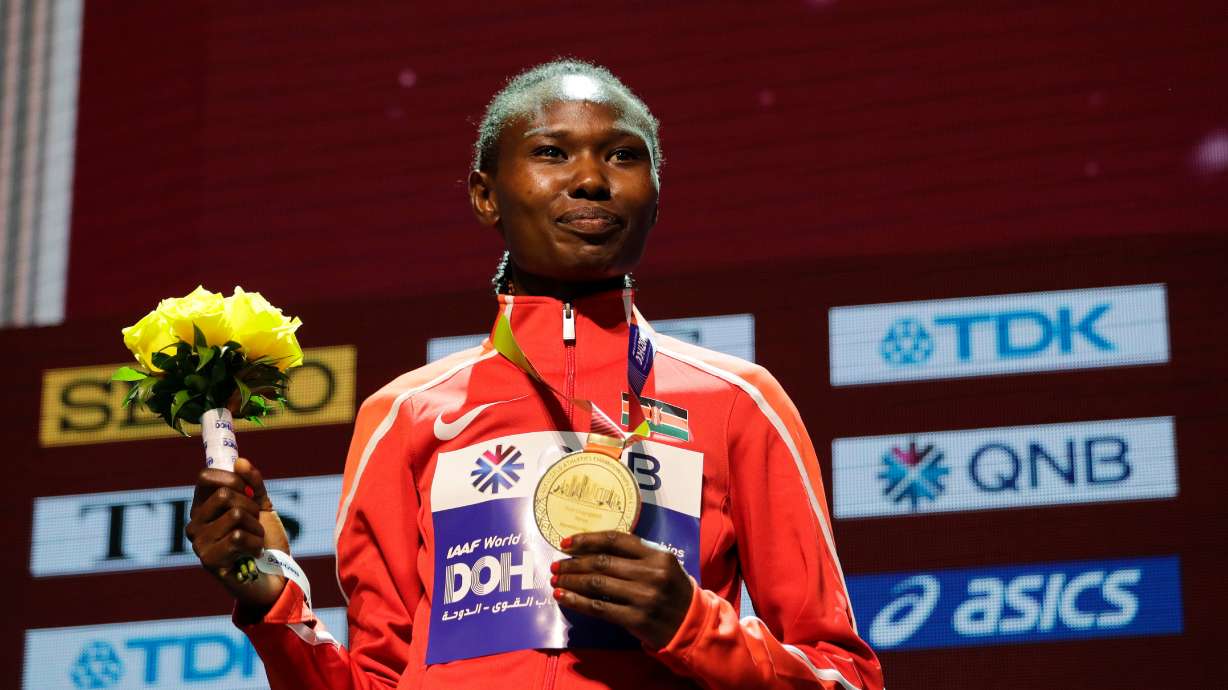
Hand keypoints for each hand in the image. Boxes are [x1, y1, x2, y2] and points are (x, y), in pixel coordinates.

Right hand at [185, 457, 289, 609]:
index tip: (249, 491)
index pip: (206, 476)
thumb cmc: (266, 541)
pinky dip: (255, 543)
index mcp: (204, 507)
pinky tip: (253, 554)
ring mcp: (199, 543)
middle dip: (252, 507)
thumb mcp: (262, 507)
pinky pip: (238, 537)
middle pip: (225, 495)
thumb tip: (240, 462)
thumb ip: (254, 485)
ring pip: (236, 515)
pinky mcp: (209, 561)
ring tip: (255, 542)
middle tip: (256, 524)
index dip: (233, 478)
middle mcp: (195, 523)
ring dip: (257, 528)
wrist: (277, 576)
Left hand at [551, 531, 694, 648]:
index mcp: (658, 556)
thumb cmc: (673, 591)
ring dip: (571, 581)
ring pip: (597, 583)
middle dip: (573, 562)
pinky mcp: (636, 619)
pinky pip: (598, 608)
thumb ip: (637, 555)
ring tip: (556, 580)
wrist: (692, 625)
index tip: (566, 542)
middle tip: (556, 564)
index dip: (587, 539)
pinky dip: (576, 601)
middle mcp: (651, 573)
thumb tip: (593, 549)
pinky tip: (563, 597)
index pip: (616, 540)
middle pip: (602, 562)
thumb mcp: (663, 566)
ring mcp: (643, 597)